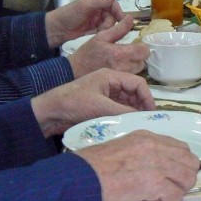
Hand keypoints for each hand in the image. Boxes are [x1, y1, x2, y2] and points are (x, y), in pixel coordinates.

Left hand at [31, 69, 155, 137]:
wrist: (49, 113)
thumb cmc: (73, 103)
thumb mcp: (99, 107)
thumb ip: (122, 110)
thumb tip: (142, 117)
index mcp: (111, 75)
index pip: (138, 82)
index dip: (147, 96)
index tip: (152, 112)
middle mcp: (110, 82)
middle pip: (134, 91)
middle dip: (142, 104)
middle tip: (147, 120)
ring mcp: (105, 94)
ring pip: (127, 101)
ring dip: (133, 111)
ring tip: (138, 124)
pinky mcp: (100, 105)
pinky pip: (118, 108)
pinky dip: (124, 115)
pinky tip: (127, 124)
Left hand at [44, 0, 126, 47]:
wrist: (56, 29)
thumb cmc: (69, 14)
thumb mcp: (84, 6)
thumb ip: (100, 2)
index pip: (112, 4)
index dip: (118, 11)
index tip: (122, 20)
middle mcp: (98, 7)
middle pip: (112, 14)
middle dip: (110, 21)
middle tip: (103, 28)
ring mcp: (96, 18)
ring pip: (109, 23)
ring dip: (106, 27)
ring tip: (98, 31)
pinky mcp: (94, 28)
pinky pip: (104, 30)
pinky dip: (103, 32)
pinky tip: (98, 34)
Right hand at [68, 16, 149, 77]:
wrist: (75, 70)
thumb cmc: (87, 53)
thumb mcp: (101, 36)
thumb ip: (118, 28)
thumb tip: (130, 18)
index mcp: (120, 53)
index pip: (144, 51)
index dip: (142, 46)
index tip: (136, 43)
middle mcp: (123, 66)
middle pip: (143, 61)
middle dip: (139, 55)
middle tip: (130, 50)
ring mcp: (121, 75)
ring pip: (138, 69)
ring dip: (135, 63)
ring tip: (125, 58)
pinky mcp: (118, 80)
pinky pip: (131, 75)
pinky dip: (129, 70)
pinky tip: (120, 65)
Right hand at [76, 130, 199, 200]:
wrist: (83, 176)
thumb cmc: (96, 165)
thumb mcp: (124, 147)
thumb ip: (144, 151)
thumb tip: (157, 166)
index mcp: (149, 137)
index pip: (181, 148)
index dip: (179, 164)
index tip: (168, 175)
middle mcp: (157, 147)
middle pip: (191, 162)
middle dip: (182, 178)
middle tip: (167, 187)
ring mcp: (158, 163)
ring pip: (188, 178)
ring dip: (176, 190)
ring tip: (158, 195)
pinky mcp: (155, 182)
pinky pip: (175, 195)